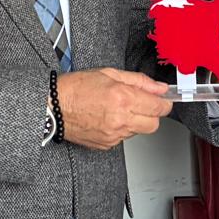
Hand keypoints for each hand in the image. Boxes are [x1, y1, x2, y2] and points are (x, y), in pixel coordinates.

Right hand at [57, 67, 171, 149]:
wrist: (54, 107)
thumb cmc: (76, 88)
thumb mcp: (110, 74)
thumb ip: (139, 81)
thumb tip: (159, 88)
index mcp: (123, 98)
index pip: (159, 107)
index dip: (164, 103)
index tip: (162, 100)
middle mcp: (121, 119)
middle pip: (154, 124)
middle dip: (152, 114)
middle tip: (141, 104)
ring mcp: (113, 135)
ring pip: (138, 132)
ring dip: (135, 121)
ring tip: (117, 109)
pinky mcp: (106, 145)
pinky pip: (123, 139)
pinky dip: (121, 130)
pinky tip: (108, 118)